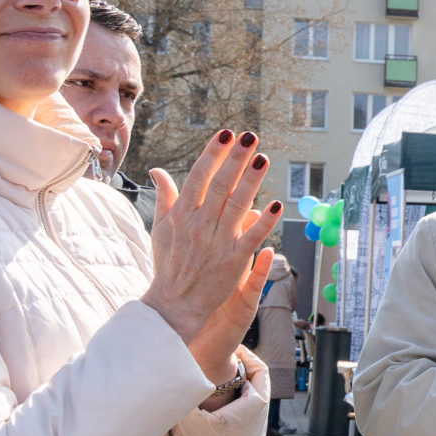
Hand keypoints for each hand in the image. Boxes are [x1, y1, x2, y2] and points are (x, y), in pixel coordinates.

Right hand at [142, 131, 281, 383]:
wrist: (174, 303)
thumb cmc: (169, 263)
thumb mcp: (161, 228)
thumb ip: (165, 197)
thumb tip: (157, 170)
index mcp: (182, 213)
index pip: (198, 176)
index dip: (213, 153)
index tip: (225, 133)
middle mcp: (199, 224)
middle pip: (220, 185)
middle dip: (235, 159)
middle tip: (250, 136)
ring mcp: (217, 242)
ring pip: (237, 206)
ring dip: (251, 182)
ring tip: (263, 159)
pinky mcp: (234, 260)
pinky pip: (251, 237)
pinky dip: (264, 222)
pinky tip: (278, 206)